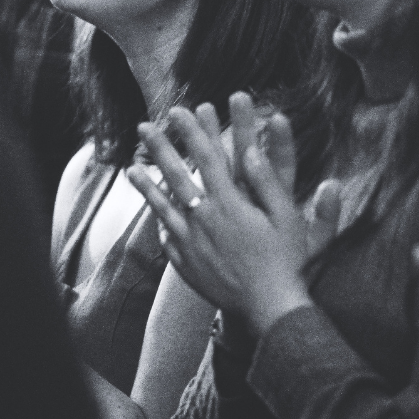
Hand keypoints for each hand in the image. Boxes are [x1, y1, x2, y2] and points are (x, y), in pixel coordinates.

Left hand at [127, 93, 339, 336]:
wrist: (268, 308)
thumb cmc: (286, 261)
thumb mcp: (287, 217)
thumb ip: (269, 182)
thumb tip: (252, 151)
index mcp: (230, 203)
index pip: (207, 157)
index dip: (192, 131)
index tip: (179, 111)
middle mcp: (204, 219)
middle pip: (177, 175)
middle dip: (161, 147)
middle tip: (144, 126)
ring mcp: (190, 242)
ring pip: (162, 206)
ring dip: (146, 183)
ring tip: (130, 167)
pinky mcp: (185, 262)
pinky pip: (167, 235)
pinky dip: (159, 219)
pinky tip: (152, 210)